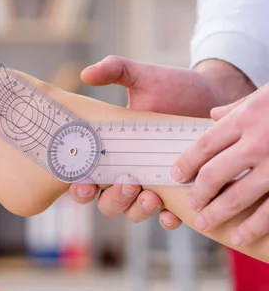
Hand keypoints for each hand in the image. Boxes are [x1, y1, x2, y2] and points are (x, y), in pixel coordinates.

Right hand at [69, 56, 245, 228]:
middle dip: (114, 199)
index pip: (84, 177)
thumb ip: (114, 70)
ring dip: (138, 210)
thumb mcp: (142, 76)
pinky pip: (167, 217)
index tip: (83, 181)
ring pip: (134, 212)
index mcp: (110, 152)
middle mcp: (126, 174)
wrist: (211, 95)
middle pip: (108, 202)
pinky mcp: (177, 192)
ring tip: (151, 196)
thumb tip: (86, 73)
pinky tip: (170, 213)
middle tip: (128, 183)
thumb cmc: (172, 87)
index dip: (79, 187)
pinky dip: (167, 219)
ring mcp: (151, 186)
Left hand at [171, 84, 268, 246]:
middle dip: (199, 193)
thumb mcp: (266, 95)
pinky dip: (253, 228)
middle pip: (214, 175)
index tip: (178, 175)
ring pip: (237, 198)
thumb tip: (213, 116)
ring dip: (217, 215)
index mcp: (247, 118)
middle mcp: (259, 142)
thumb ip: (238, 108)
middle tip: (194, 204)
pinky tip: (241, 237)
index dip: (187, 163)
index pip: (205, 146)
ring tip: (206, 224)